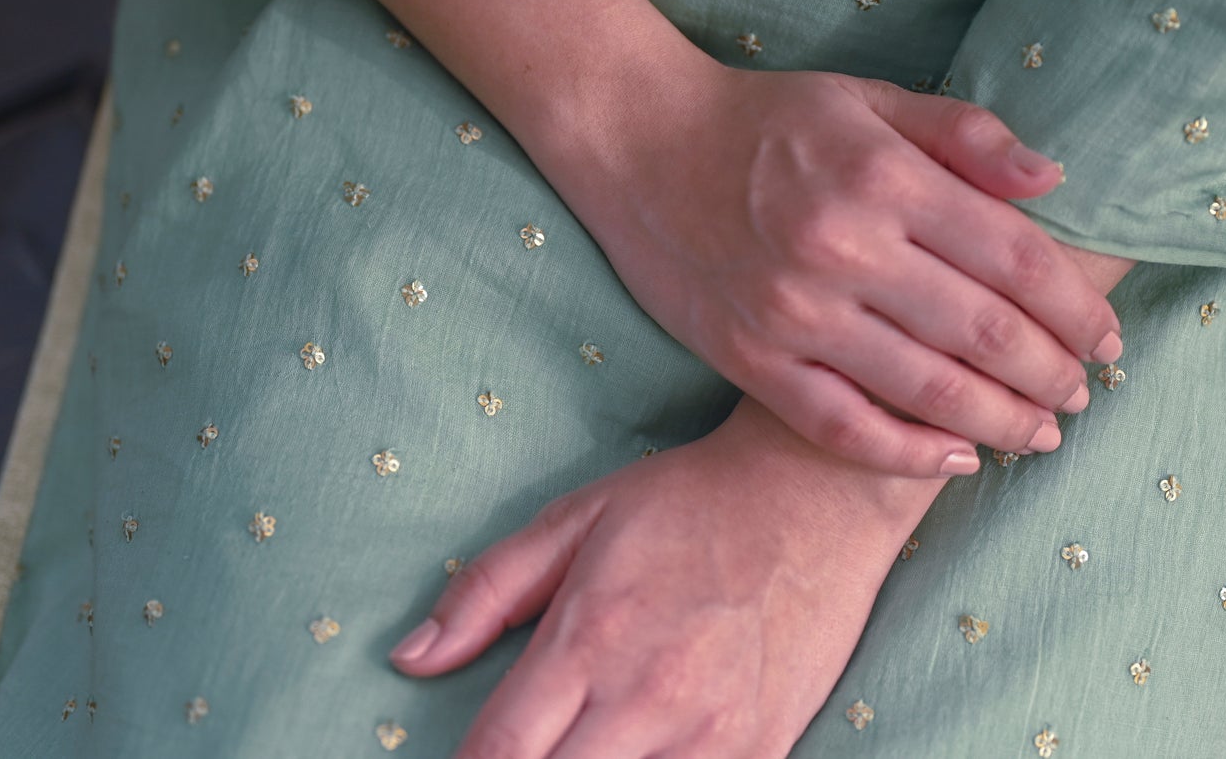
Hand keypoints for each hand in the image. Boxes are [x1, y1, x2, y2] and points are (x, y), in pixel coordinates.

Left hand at [388, 397, 941, 758]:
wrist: (817, 494)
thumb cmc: (690, 502)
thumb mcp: (575, 519)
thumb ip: (485, 591)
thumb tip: (409, 656)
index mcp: (588, 638)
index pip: (499, 754)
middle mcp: (647, 698)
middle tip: (520, 756)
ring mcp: (711, 736)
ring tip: (579, 752)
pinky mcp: (761, 753)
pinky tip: (639, 758)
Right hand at [537, 61, 1124, 478]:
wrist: (636, 139)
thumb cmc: (764, 119)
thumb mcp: (868, 100)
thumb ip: (964, 135)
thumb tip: (1054, 180)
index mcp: (884, 178)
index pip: (1016, 259)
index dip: (1076, 309)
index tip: (1109, 340)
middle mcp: (843, 248)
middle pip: (984, 333)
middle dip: (1052, 374)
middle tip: (1082, 396)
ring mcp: (794, 312)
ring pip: (927, 390)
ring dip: (1000, 423)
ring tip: (1038, 434)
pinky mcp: (751, 357)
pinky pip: (845, 426)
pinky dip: (909, 453)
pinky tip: (954, 459)